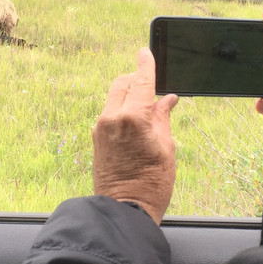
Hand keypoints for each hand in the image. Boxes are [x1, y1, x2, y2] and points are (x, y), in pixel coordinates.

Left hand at [92, 48, 178, 224]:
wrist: (124, 211)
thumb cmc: (151, 184)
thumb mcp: (166, 148)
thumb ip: (163, 118)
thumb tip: (167, 100)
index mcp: (133, 117)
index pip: (141, 80)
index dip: (145, 64)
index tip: (146, 52)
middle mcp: (112, 118)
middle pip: (122, 84)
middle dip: (136, 79)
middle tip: (151, 83)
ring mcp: (100, 128)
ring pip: (114, 97)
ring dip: (128, 94)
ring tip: (146, 106)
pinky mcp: (96, 138)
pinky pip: (109, 113)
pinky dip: (121, 109)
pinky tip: (135, 120)